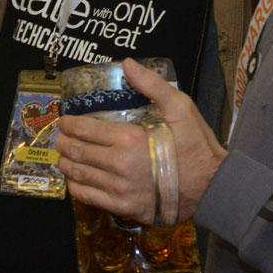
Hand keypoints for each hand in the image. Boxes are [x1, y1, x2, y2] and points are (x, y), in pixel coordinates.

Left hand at [58, 58, 227, 224]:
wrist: (212, 188)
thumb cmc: (196, 146)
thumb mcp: (180, 108)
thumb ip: (151, 85)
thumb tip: (127, 63)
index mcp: (129, 138)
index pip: (85, 129)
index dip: (69, 124)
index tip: (64, 121)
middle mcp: (119, 165)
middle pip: (77, 152)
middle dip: (63, 142)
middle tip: (60, 137)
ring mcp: (120, 189)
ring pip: (79, 175)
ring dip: (65, 164)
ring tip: (63, 156)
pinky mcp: (124, 208)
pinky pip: (89, 198)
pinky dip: (76, 187)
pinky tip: (76, 180)